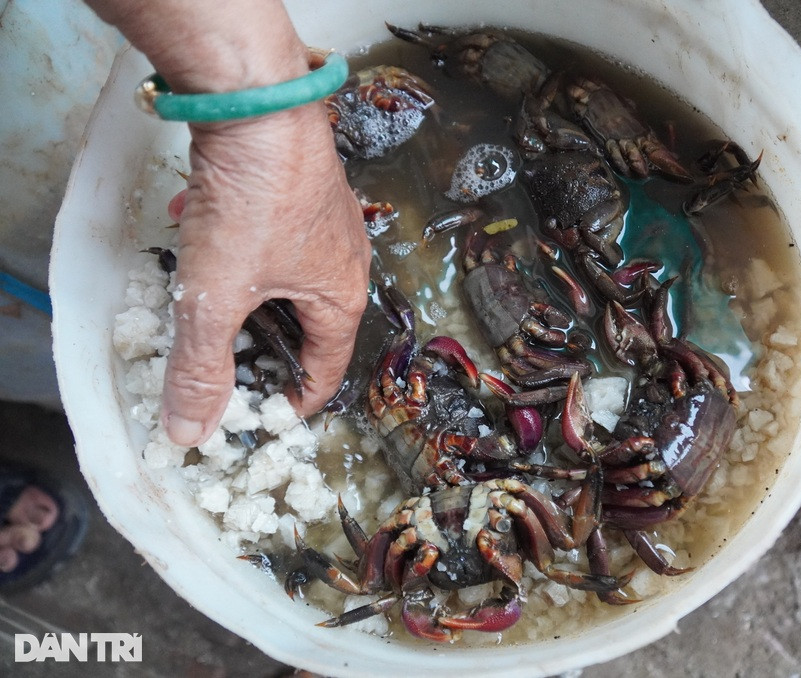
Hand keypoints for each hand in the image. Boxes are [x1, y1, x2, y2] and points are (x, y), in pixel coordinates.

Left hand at [161, 104, 370, 445]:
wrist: (258, 103)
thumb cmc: (254, 203)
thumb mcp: (217, 297)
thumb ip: (203, 367)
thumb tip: (192, 431)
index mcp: (340, 299)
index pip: (325, 371)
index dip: (290, 400)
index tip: (255, 414)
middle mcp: (344, 261)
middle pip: (303, 325)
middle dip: (256, 344)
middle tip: (214, 354)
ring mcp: (327, 219)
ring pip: (284, 277)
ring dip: (242, 289)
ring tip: (201, 284)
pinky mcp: (302, 185)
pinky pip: (273, 234)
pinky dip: (238, 244)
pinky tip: (199, 223)